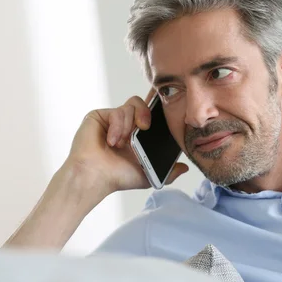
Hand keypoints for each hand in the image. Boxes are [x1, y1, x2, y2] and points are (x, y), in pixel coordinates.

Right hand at [65, 89, 188, 193]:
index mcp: (138, 135)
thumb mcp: (148, 175)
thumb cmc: (117, 177)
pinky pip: (117, 111)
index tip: (169, 106)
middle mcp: (126, 125)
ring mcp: (113, 119)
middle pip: (143, 104)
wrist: (95, 177)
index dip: (160, 109)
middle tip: (145, 127)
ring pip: (131, 106)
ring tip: (122, 143)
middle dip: (147, 113)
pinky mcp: (100, 116)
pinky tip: (112, 141)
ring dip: (130, 125)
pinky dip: (118, 126)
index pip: (152, 115)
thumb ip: (168, 171)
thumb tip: (185, 167)